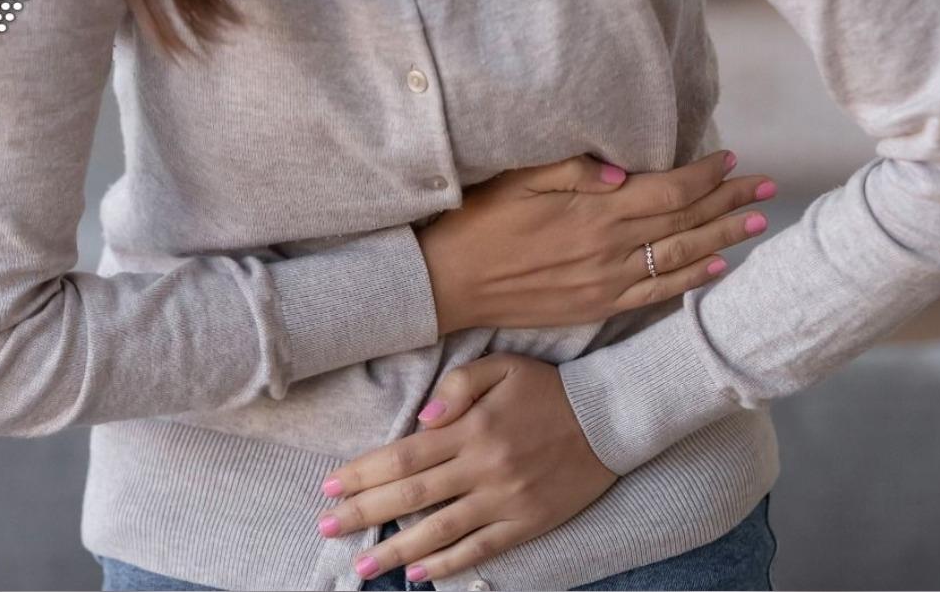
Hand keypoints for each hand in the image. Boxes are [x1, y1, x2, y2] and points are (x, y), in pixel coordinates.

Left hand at [316, 353, 616, 582]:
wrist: (611, 417)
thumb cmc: (549, 389)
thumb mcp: (502, 367)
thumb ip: (457, 386)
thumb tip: (420, 419)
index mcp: (471, 428)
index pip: (403, 456)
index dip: (363, 473)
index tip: (330, 485)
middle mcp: (483, 467)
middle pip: (410, 495)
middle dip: (363, 514)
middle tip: (327, 527)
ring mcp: (505, 499)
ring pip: (439, 530)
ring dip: (395, 550)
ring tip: (361, 567)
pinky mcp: (527, 523)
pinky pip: (480, 548)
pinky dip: (447, 564)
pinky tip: (418, 574)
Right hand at [419, 150, 775, 333]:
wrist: (448, 284)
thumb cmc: (477, 223)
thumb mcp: (517, 179)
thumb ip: (573, 170)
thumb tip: (627, 172)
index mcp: (593, 211)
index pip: (668, 190)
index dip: (705, 175)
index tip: (730, 159)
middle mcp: (608, 249)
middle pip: (684, 222)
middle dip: (728, 202)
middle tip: (766, 188)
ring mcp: (604, 283)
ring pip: (679, 258)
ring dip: (722, 240)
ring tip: (755, 223)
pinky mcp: (595, 308)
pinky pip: (655, 295)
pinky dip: (690, 281)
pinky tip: (715, 269)